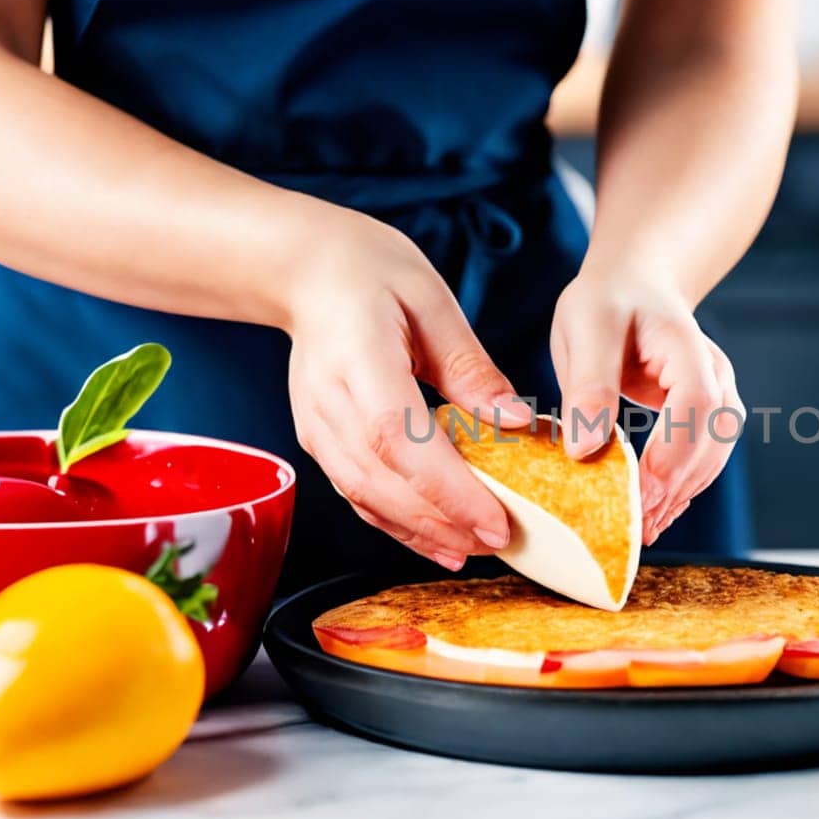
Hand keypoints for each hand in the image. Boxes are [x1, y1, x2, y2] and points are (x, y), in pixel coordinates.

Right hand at [285, 217, 533, 570]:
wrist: (304, 269)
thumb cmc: (369, 272)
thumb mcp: (432, 301)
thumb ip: (470, 368)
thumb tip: (514, 421)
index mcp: (357, 357)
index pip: (399, 439)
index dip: (447, 488)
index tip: (495, 518)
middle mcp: (327, 401)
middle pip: (383, 481)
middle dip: (443, 520)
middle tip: (500, 541)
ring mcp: (316, 426)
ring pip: (367, 497)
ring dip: (421, 532)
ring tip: (474, 549)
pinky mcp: (319, 441)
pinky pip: (358, 494)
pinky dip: (397, 523)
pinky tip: (436, 539)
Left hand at [551, 272, 743, 544]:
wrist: (635, 283)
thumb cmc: (608, 300)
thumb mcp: (587, 327)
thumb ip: (589, 384)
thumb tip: (584, 449)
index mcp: (686, 343)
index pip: (698, 402)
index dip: (674, 451)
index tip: (641, 492)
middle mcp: (713, 371)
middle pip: (713, 436)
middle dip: (677, 485)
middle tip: (635, 526)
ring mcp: (715, 393)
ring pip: (715, 453)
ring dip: (683, 494)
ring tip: (644, 529)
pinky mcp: (704, 415)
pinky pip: (704, 457)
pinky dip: (683, 488)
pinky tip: (658, 514)